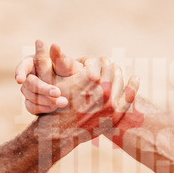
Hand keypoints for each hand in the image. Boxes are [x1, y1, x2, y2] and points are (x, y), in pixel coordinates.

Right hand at [16, 41, 138, 129]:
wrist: (60, 132)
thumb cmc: (52, 104)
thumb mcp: (47, 82)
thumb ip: (44, 60)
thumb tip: (38, 40)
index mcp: (90, 77)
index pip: (97, 61)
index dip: (89, 61)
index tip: (84, 65)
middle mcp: (104, 89)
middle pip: (111, 68)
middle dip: (102, 66)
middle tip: (97, 68)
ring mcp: (112, 102)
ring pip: (120, 79)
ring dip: (116, 73)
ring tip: (110, 72)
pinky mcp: (117, 113)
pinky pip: (130, 96)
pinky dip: (133, 85)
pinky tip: (135, 78)